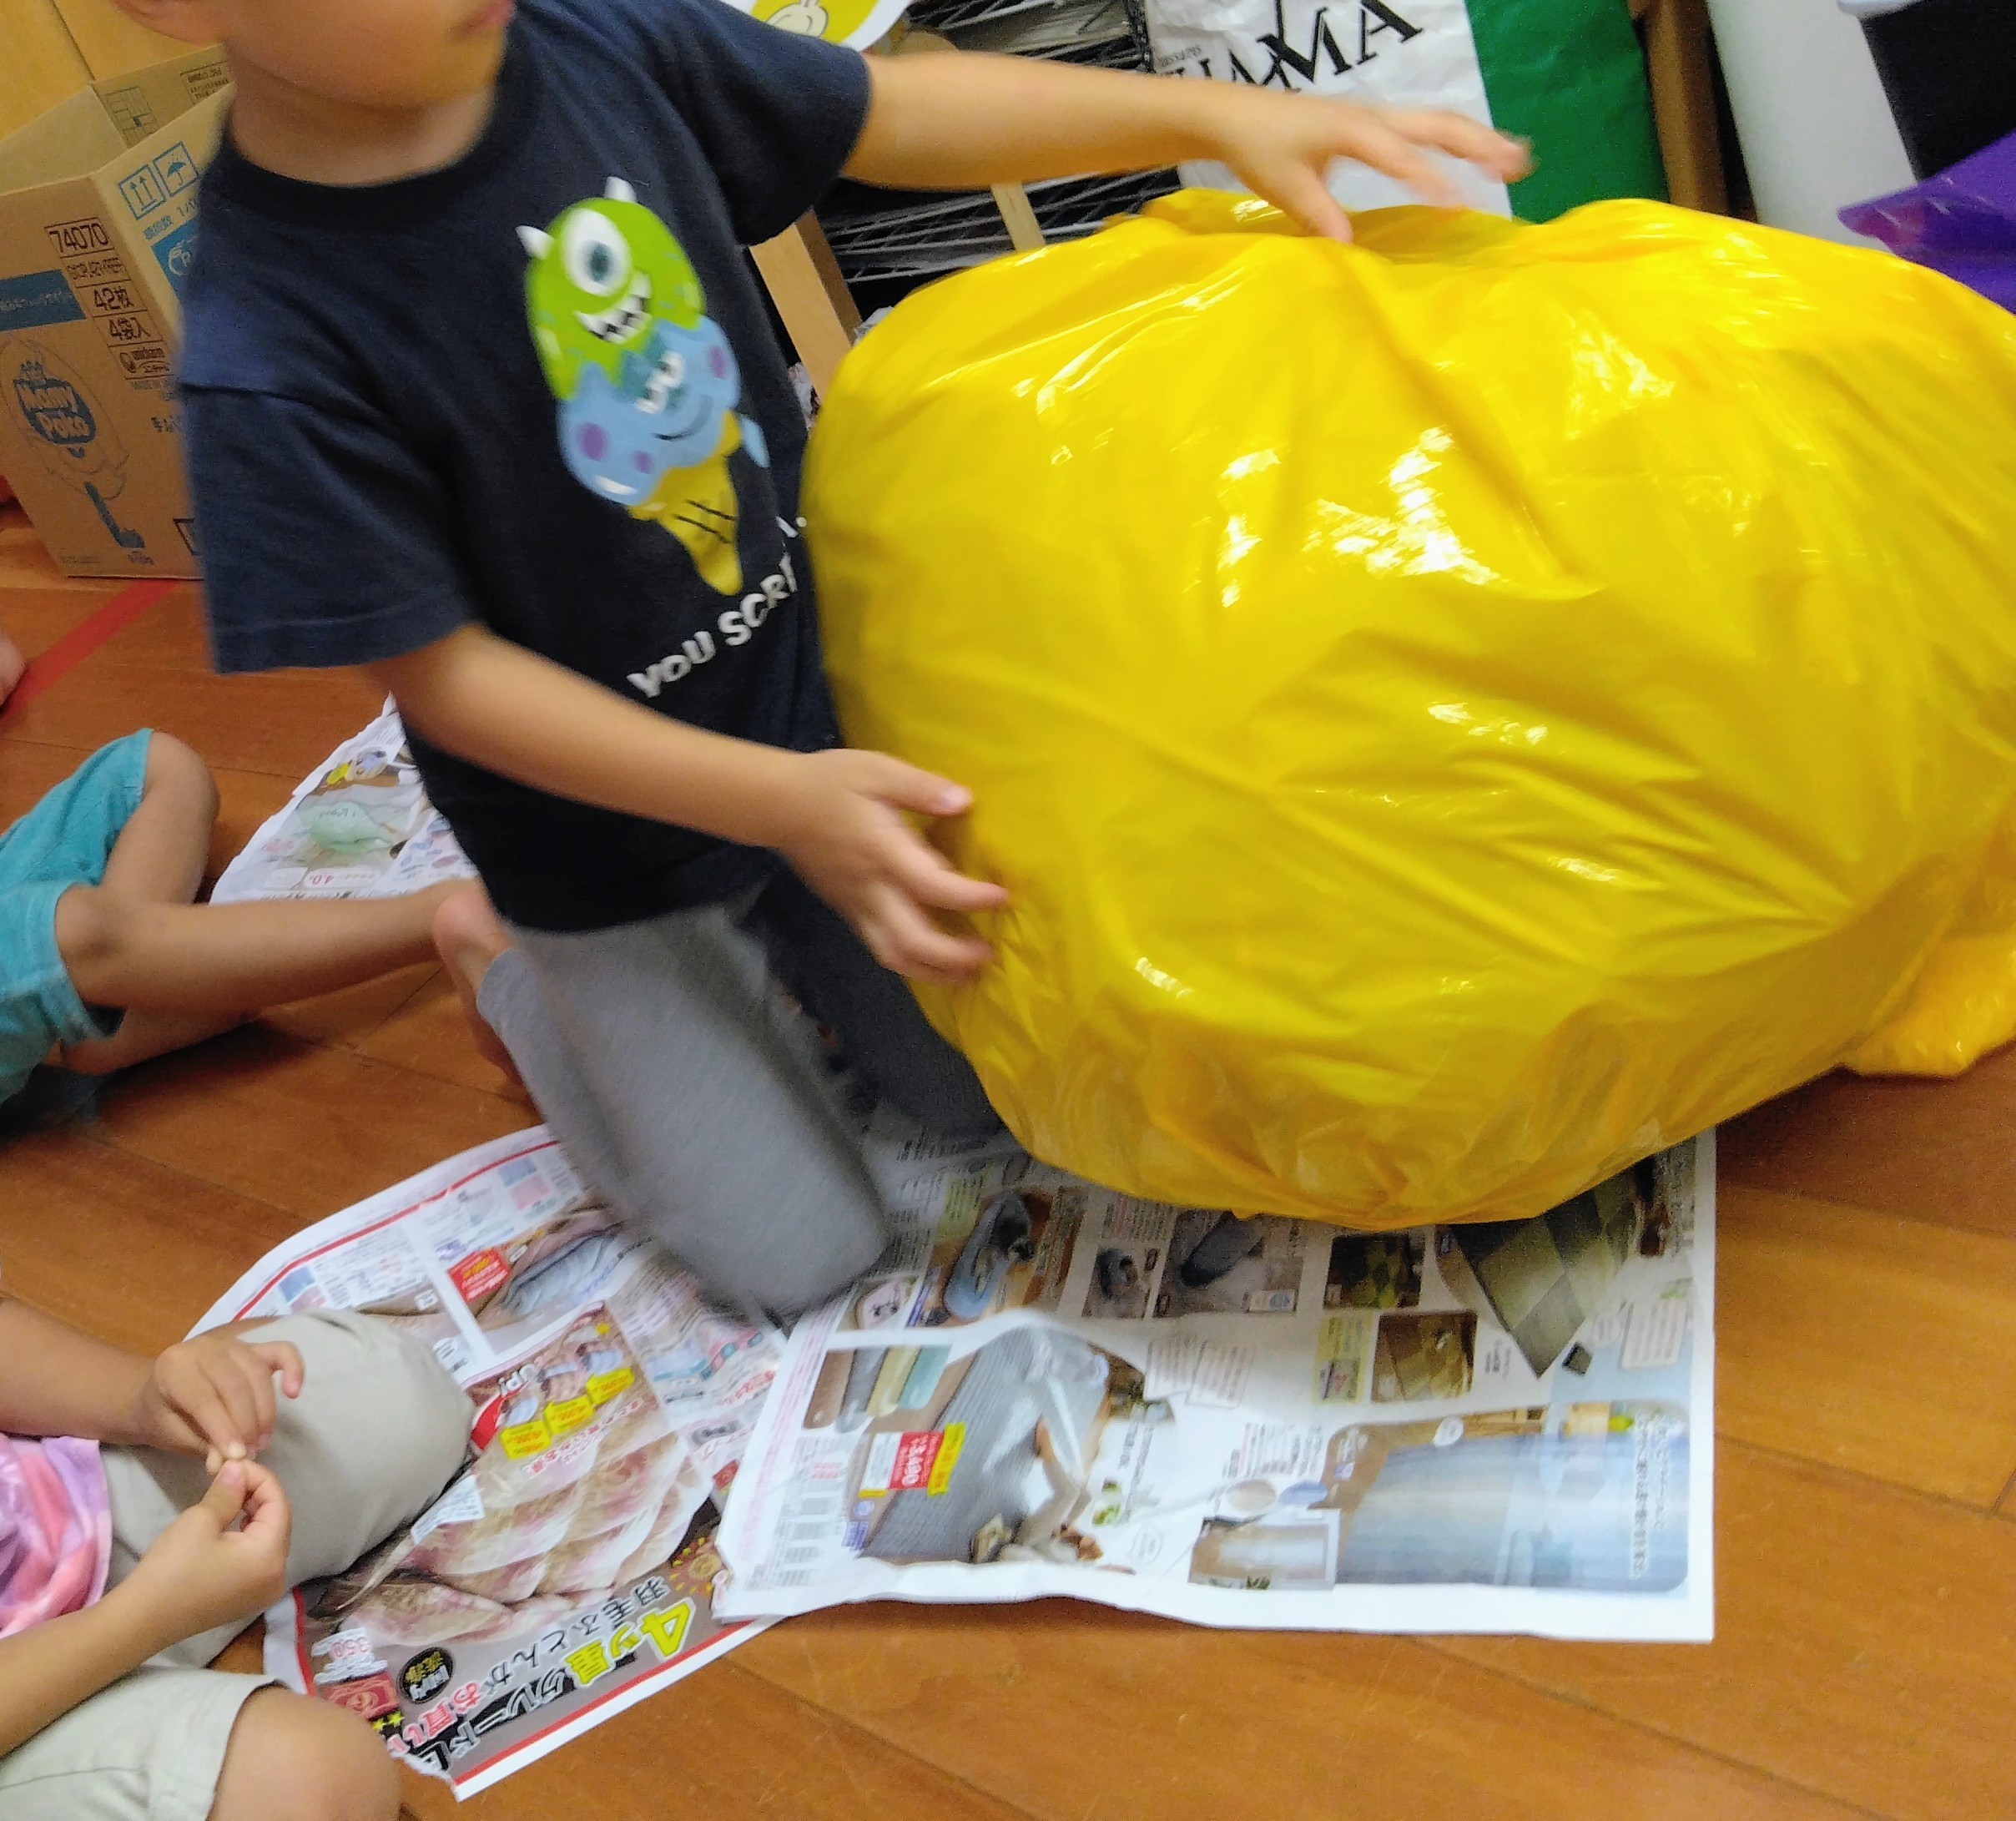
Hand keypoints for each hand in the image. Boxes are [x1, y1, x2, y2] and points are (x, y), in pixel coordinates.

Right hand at [114, 1460, 291, 1651]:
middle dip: (258, 1495)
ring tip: (230, 1495)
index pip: (279, 1504)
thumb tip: (239, 1468)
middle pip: (278, 1522)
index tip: (236, 1464)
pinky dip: (248, 1536)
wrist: (140, 1620)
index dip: (261, 1478)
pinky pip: (258, 1558)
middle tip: (232, 1477)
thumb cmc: (171, 1568)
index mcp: (271, 1557)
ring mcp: (263, 1591)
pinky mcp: (246, 1598)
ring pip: (268, 1539)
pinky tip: (230, 1523)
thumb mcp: (200, 1520)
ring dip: (253, 1514)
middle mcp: (277, 1576)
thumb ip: (228, 1491)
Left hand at [131, 1331, 304, 1473]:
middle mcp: (204, 1347)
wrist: (157, 1392)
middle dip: (247, 1423)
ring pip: (258, 1373)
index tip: (238, 1457)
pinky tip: (293, 1393)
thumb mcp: (171, 1436)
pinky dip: (294, 1369)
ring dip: (266, 1410)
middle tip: (251, 1452)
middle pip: (235, 1384)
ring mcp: (231, 1343)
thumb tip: (227, 1461)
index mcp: (174, 1366)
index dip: (223, 1428)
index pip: (204, 1397)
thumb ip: (200, 1444)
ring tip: (262, 1440)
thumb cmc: (162, 1416)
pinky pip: (281, 1351)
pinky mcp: (253, 1347)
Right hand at [774, 749, 1007, 982]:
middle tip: (988, 953)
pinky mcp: (849, 912)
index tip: (1000, 897)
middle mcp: (871, 889)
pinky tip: (935, 962)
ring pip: (894, 955)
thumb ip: (921, 787)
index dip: (969, 897)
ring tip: (967, 974)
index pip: (931, 886)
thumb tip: (963, 801)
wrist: (778, 805)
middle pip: (912, 940)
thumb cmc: (831, 783)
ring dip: (933, 971)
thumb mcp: (878, 770)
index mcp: (882, 852)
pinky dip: (912, 962)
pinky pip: (881, 947)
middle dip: (953, 955)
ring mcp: (857, 906)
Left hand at [1198, 87, 1530, 240]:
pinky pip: (1426, 129)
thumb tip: (1349, 248)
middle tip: (1517, 167)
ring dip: (1478, 140)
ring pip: (1439, 122)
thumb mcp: (1284, 185)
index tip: (1456, 205)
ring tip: (1517, 159)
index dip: (1428, 178)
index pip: (1399, 154)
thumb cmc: (1260, 147)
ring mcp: (1378, 117)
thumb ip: (1317, 213)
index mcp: (1353, 129)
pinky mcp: (1376, 125)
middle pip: (1437, 124)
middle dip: (1478, 145)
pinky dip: (1457, 141)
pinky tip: (1480, 155)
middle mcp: (1373, 117)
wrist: (1238, 115)